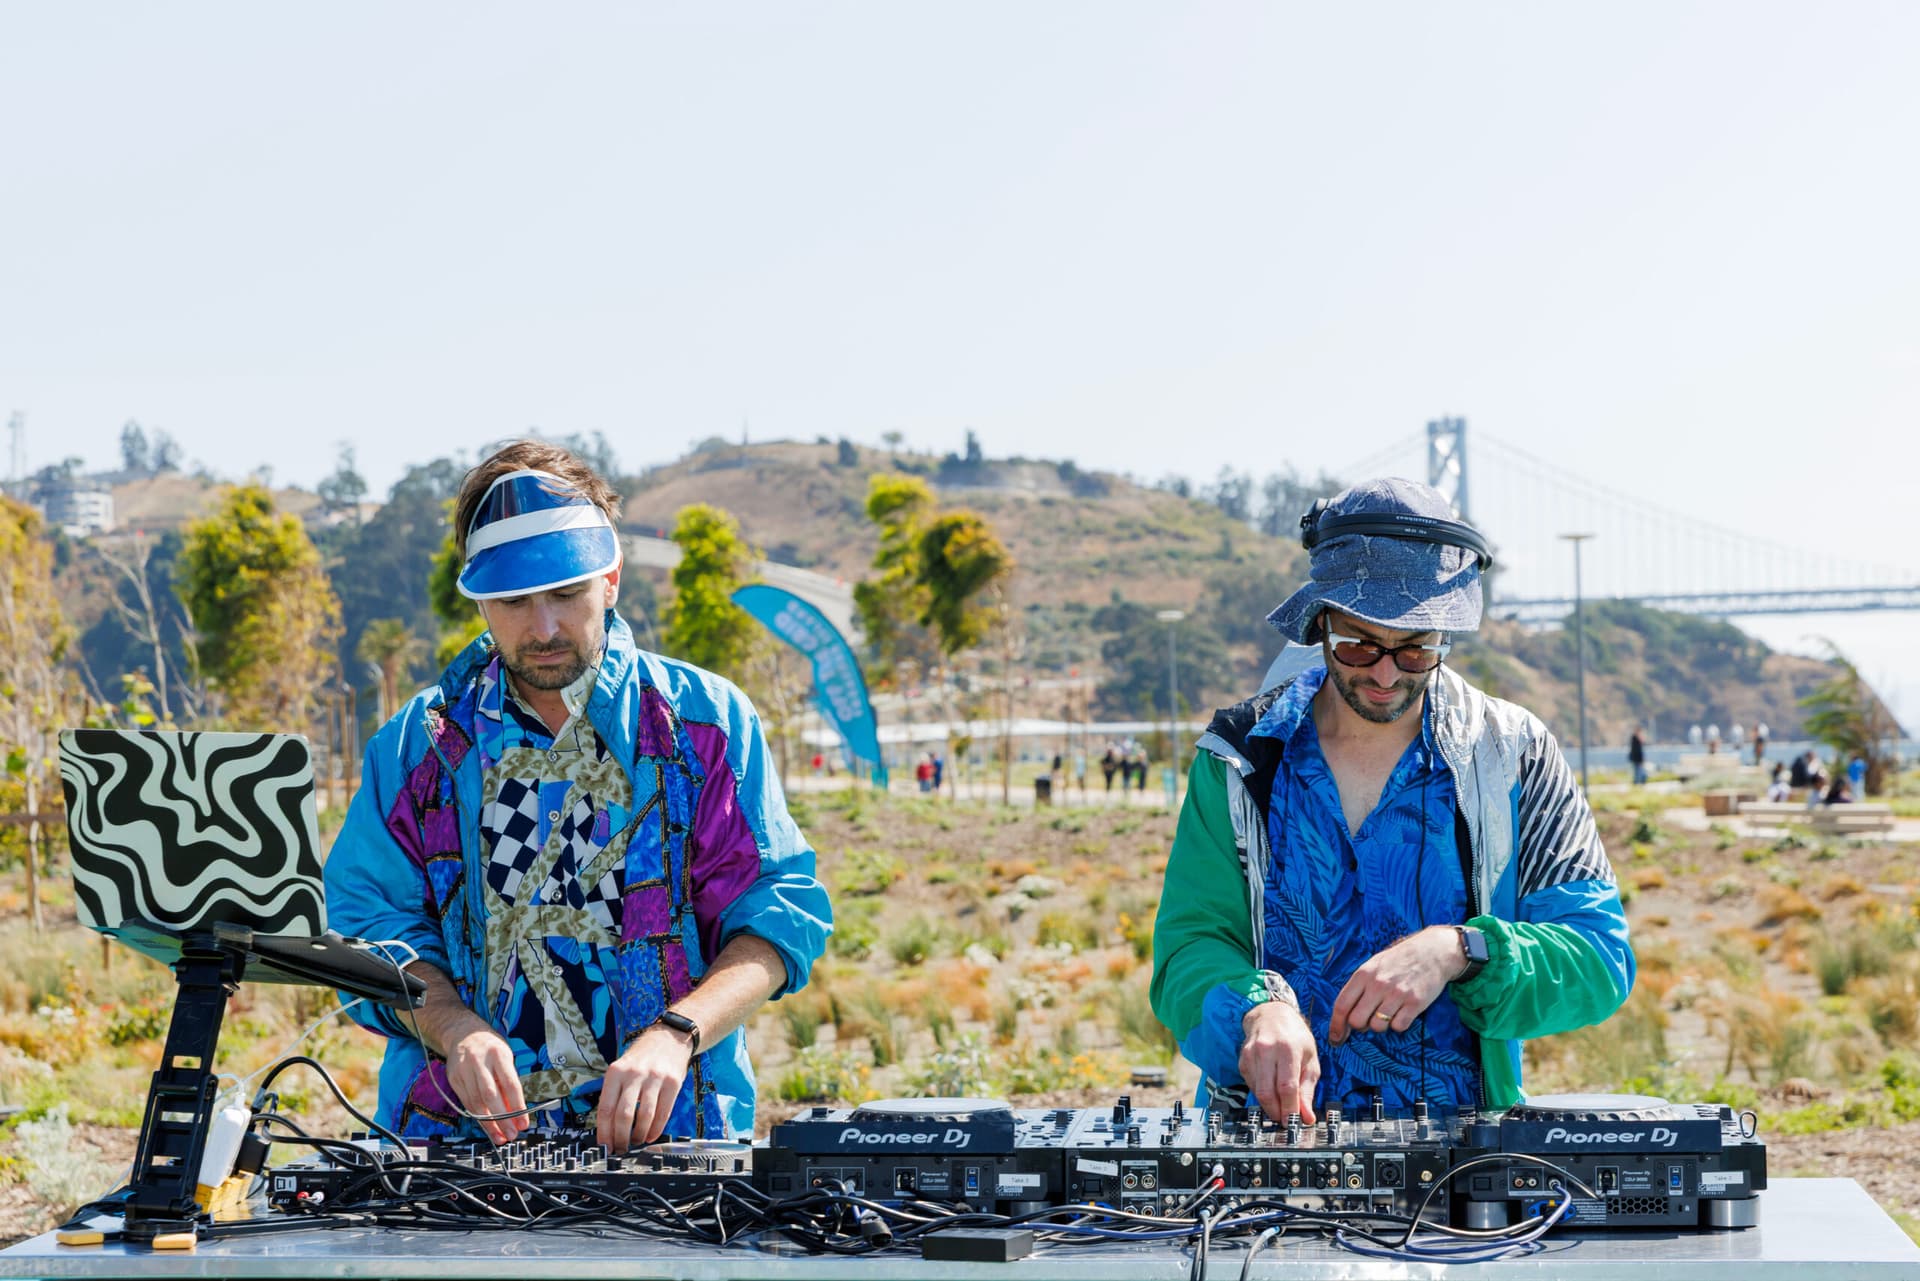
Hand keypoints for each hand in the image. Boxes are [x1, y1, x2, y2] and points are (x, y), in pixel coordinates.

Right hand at [447, 1024, 530, 1144]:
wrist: (462, 1033)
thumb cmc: (489, 1046)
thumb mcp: (505, 1057)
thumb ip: (509, 1081)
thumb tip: (516, 1110)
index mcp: (498, 1054)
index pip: (510, 1084)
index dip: (518, 1106)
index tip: (523, 1122)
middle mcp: (480, 1062)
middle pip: (491, 1096)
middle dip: (502, 1119)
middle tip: (511, 1134)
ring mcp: (464, 1071)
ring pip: (476, 1103)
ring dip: (489, 1124)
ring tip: (500, 1136)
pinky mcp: (454, 1079)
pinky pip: (467, 1102)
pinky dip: (477, 1117)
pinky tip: (486, 1126)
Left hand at [596, 1025, 694, 1151]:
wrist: (669, 1037)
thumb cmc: (642, 1057)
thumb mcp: (621, 1068)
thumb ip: (614, 1093)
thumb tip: (607, 1128)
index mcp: (616, 1072)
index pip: (606, 1108)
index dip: (604, 1132)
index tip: (604, 1146)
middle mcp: (634, 1074)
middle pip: (624, 1114)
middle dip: (621, 1137)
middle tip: (621, 1148)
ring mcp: (655, 1078)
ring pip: (644, 1116)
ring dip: (639, 1135)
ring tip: (636, 1141)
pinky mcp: (673, 1082)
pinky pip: (663, 1112)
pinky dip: (656, 1129)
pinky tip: (651, 1135)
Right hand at [1239, 1001, 1319, 1125]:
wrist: (1271, 1014)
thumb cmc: (1295, 1037)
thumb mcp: (1310, 1060)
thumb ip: (1308, 1090)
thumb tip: (1307, 1117)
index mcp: (1288, 1049)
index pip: (1286, 1087)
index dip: (1290, 1109)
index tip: (1294, 1122)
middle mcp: (1266, 1050)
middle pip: (1267, 1092)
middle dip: (1277, 1111)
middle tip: (1285, 1120)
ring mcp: (1251, 1054)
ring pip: (1257, 1091)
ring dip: (1269, 1105)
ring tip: (1280, 1106)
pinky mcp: (1242, 1059)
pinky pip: (1251, 1085)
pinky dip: (1261, 1093)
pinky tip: (1270, 1089)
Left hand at [1328, 926, 1463, 1044]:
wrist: (1433, 952)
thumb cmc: (1399, 960)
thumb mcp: (1373, 965)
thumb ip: (1359, 986)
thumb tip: (1344, 1015)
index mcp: (1363, 974)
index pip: (1341, 1005)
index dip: (1335, 1025)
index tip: (1335, 1039)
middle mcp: (1378, 984)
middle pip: (1357, 1021)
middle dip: (1360, 1027)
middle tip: (1368, 1020)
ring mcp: (1397, 994)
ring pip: (1378, 1027)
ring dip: (1381, 1025)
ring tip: (1388, 1012)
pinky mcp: (1415, 1002)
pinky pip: (1399, 1026)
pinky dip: (1399, 1024)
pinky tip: (1403, 1012)